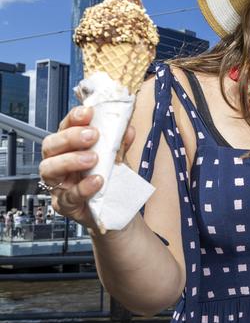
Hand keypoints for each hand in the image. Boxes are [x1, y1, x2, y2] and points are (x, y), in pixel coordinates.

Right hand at [38, 106, 135, 230]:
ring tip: (92, 159)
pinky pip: (67, 197)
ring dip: (71, 160)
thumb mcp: (118, 159)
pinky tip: (96, 181)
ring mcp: (58, 184)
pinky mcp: (64, 205)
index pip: (64, 127)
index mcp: (70, 147)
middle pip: (51, 145)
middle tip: (91, 135)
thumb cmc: (110, 180)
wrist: (116, 209)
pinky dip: (82, 188)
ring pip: (50, 169)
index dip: (74, 118)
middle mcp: (58, 162)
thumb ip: (121, 144)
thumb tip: (127, 129)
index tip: (88, 112)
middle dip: (70, 137)